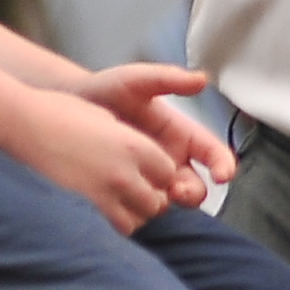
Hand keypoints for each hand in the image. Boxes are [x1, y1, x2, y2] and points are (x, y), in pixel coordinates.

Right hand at [5, 87, 189, 230]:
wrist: (23, 124)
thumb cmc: (59, 114)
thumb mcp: (104, 118)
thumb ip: (129, 141)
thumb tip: (141, 157)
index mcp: (135, 145)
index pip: (168, 173)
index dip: (159, 176)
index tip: (146, 174)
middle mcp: (126, 171)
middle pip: (159, 200)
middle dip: (150, 197)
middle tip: (131, 192)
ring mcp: (106, 192)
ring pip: (142, 217)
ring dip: (135, 212)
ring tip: (118, 202)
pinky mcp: (87, 207)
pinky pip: (120, 227)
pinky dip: (118, 223)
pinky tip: (103, 212)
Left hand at [81, 62, 232, 201]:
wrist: (66, 106)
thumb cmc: (104, 90)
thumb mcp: (136, 81)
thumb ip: (167, 79)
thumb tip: (203, 80)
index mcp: (180, 134)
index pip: (213, 153)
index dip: (224, 165)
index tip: (223, 175)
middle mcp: (171, 160)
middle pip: (197, 185)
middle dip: (193, 191)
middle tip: (177, 189)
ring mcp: (150, 178)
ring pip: (172, 201)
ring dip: (170, 203)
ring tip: (154, 197)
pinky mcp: (128, 191)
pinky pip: (143, 208)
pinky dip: (143, 210)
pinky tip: (133, 205)